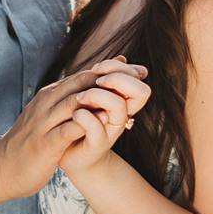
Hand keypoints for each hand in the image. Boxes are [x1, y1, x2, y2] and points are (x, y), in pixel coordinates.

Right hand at [0, 60, 148, 198]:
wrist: (3, 169)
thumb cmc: (33, 143)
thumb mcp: (50, 115)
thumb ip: (70, 99)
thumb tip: (93, 84)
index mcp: (50, 95)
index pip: (84, 75)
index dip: (111, 71)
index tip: (137, 69)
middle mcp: (47, 103)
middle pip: (82, 82)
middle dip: (112, 77)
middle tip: (139, 75)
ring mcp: (44, 122)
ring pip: (75, 102)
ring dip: (101, 97)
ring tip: (126, 95)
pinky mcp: (45, 143)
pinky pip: (68, 129)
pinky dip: (87, 124)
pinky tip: (105, 123)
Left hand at [58, 56, 148, 178]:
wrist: (72, 156)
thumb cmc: (83, 122)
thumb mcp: (95, 96)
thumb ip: (105, 78)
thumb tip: (122, 56)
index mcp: (124, 102)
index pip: (137, 78)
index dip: (118, 67)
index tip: (97, 68)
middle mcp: (123, 116)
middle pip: (140, 90)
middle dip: (115, 78)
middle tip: (94, 81)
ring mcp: (111, 131)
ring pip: (118, 106)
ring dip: (96, 95)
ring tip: (80, 97)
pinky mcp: (96, 145)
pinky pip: (96, 128)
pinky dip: (84, 117)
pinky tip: (75, 113)